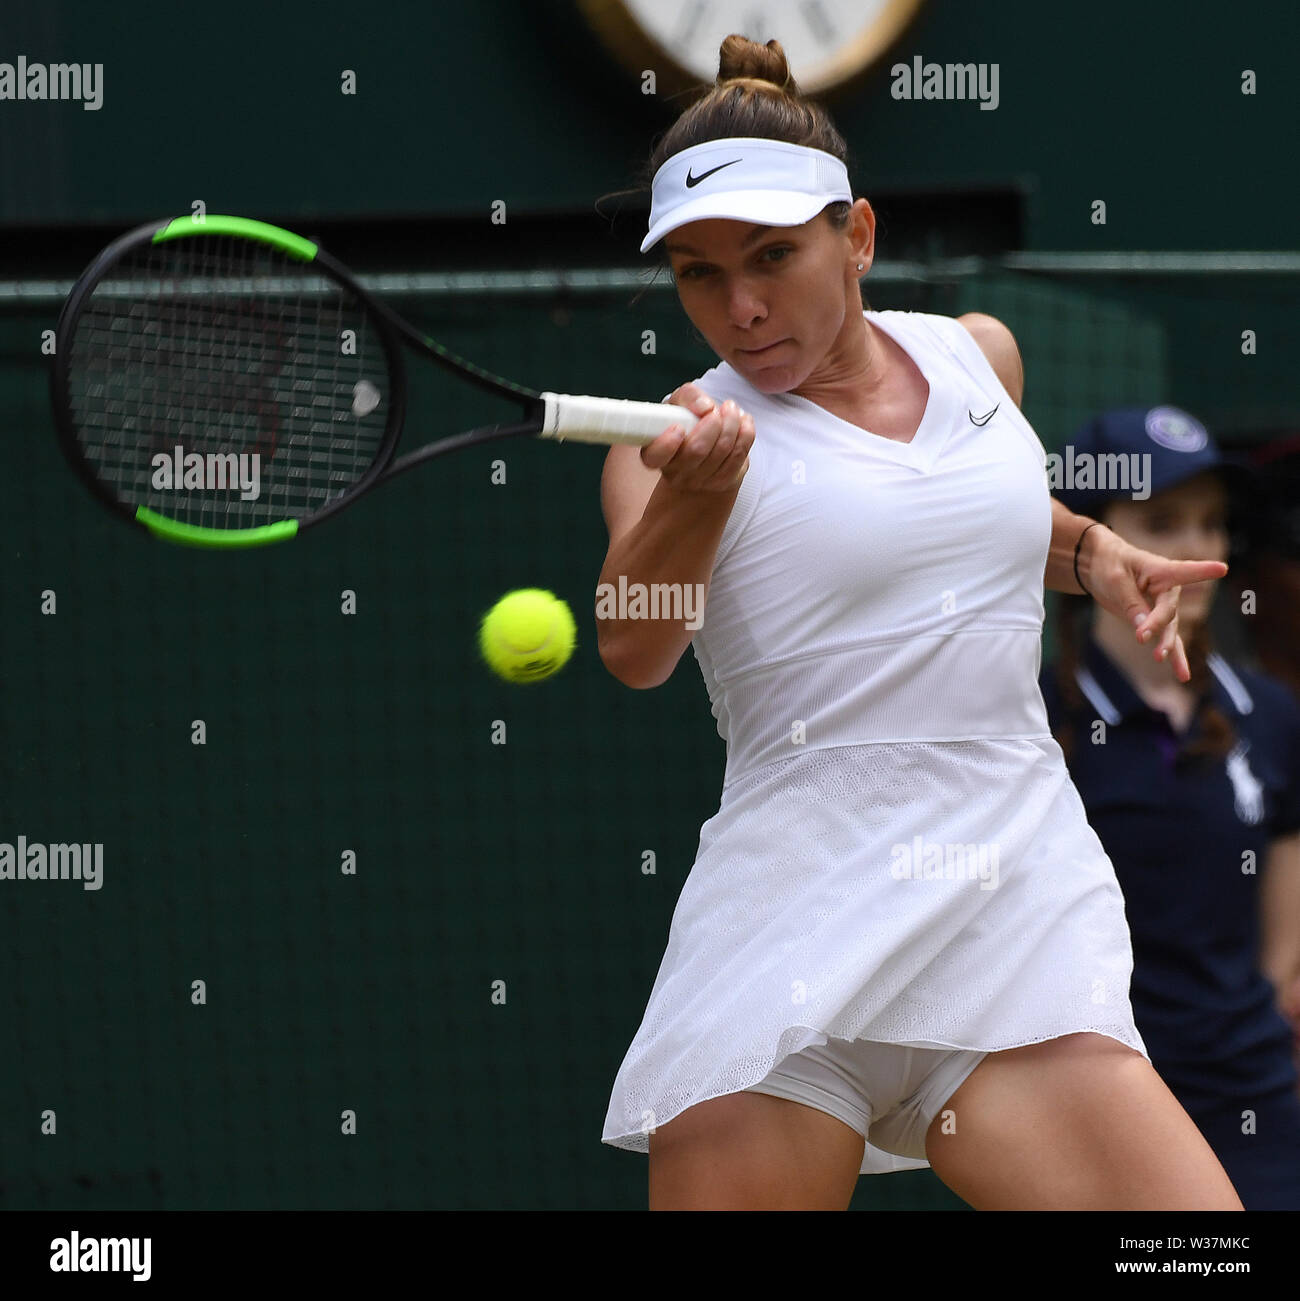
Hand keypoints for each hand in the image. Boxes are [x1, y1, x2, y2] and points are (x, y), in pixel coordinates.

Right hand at [641, 383, 753, 493]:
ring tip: (731, 409)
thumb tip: (705, 406)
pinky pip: (740, 456)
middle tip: (715, 409)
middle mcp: (675, 472)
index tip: (678, 427)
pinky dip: (745, 434)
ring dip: (732, 423)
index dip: (667, 443)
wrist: (703, 452)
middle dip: (712, 423)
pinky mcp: (723, 482)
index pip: (655, 456)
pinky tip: (742, 422)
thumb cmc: (687, 424)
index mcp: (655, 453)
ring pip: (723, 450)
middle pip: (697, 450)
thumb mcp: (679, 405)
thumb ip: (688, 397)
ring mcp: (700, 481)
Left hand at [1081, 526, 1227, 681]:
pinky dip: (1174, 658)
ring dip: (1166, 644)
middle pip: (1168, 610)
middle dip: (1156, 624)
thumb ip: (1131, 602)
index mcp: (1160, 570)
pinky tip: (1183, 676)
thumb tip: (1144, 628)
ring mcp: (1165, 607)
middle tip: (1141, 636)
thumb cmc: (1109, 565)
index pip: (1184, 570)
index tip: (1222, 569)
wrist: (1101, 566)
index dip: (1202, 571)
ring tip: (1159, 657)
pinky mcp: (1157, 621)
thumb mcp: (1114, 580)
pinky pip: (1169, 640)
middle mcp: (1168, 589)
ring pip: (1170, 628)